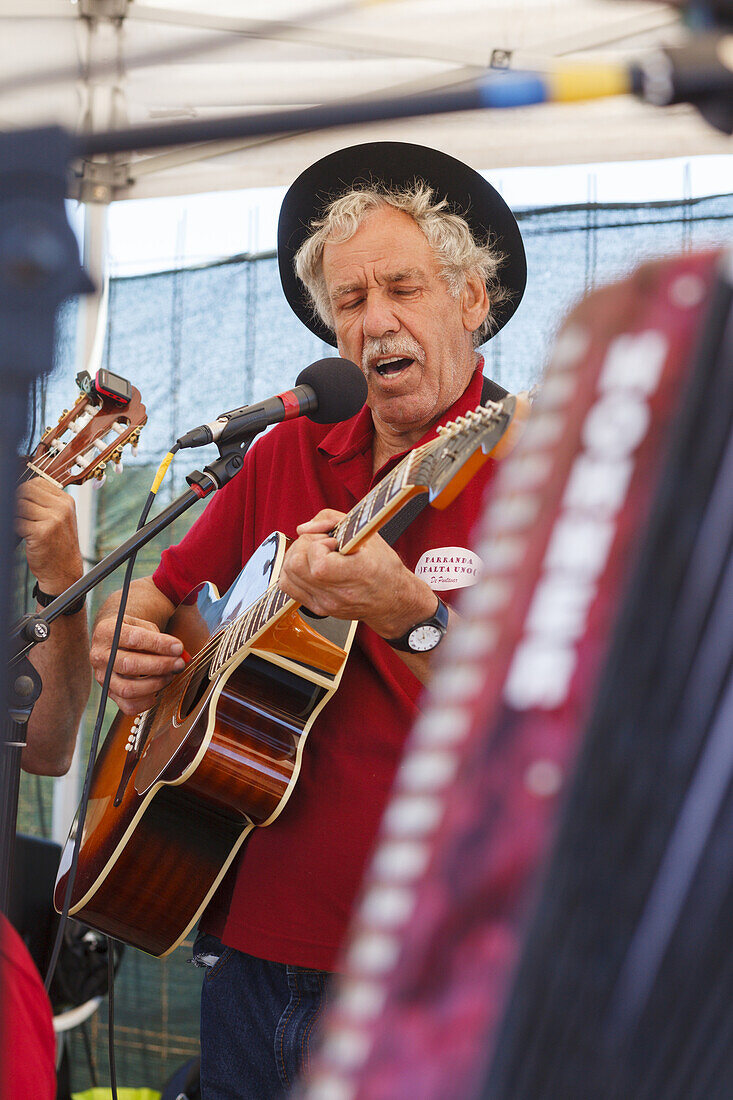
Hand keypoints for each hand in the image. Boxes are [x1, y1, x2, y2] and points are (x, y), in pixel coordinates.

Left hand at [16, 479, 83, 592]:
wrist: (64, 570)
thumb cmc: (58, 545)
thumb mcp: (59, 519)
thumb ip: (44, 503)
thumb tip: (19, 491)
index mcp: (66, 501)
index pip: (37, 483)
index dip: (25, 492)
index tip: (24, 505)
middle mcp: (61, 508)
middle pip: (26, 491)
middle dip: (18, 503)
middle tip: (22, 518)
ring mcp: (53, 519)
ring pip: (19, 506)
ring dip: (17, 517)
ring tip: (25, 528)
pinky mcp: (41, 532)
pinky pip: (17, 522)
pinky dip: (16, 529)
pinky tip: (26, 537)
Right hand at [90, 615, 185, 714]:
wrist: (115, 639)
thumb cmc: (133, 631)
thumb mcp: (143, 625)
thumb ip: (159, 638)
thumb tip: (178, 653)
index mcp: (106, 632)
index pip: (134, 639)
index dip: (159, 644)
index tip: (178, 648)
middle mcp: (99, 655)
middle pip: (129, 665)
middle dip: (159, 666)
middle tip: (179, 664)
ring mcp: (102, 676)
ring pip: (127, 689)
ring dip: (154, 684)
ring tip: (169, 676)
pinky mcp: (109, 692)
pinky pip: (127, 705)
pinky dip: (145, 703)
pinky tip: (156, 693)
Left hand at [277, 509, 436, 638]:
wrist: (392, 599)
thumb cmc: (384, 566)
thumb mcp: (365, 532)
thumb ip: (331, 519)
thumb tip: (303, 528)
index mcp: (353, 575)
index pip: (316, 559)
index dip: (320, 543)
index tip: (334, 542)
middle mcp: (336, 594)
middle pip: (295, 565)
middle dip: (304, 546)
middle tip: (322, 545)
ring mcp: (324, 604)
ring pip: (287, 575)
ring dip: (296, 558)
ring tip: (315, 554)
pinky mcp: (317, 608)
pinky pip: (289, 587)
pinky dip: (293, 572)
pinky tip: (308, 566)